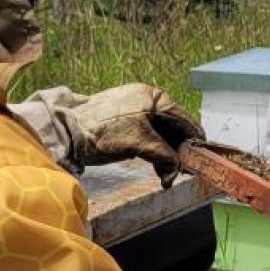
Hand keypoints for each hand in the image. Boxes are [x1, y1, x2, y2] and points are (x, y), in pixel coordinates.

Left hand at [66, 83, 203, 179]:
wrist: (67, 132)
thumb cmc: (104, 131)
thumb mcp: (140, 143)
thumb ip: (164, 155)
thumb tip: (177, 170)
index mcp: (154, 96)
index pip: (183, 118)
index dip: (194, 138)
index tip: (202, 156)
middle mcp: (147, 100)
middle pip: (172, 127)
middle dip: (178, 150)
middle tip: (183, 171)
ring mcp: (135, 111)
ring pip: (160, 134)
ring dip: (166, 154)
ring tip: (168, 175)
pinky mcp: (125, 124)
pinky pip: (148, 137)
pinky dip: (153, 152)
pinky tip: (157, 167)